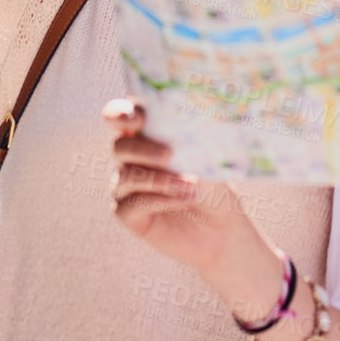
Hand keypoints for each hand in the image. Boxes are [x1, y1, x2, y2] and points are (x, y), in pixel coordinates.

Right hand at [103, 99, 248, 274]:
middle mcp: (131, 160)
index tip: (139, 117)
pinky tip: (182, 200)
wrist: (221, 227)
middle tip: (169, 154)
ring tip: (190, 186)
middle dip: (142, 149)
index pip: (119, 117)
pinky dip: (158, 200)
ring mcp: (126, 188)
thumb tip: (180, 133)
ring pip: (125, 177)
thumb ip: (186, 144)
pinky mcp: (129, 215)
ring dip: (159, 179)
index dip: (120, 113)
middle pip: (118, 147)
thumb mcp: (205, 160)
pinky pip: (130, 205)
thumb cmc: (214, 185)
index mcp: (146, 136)